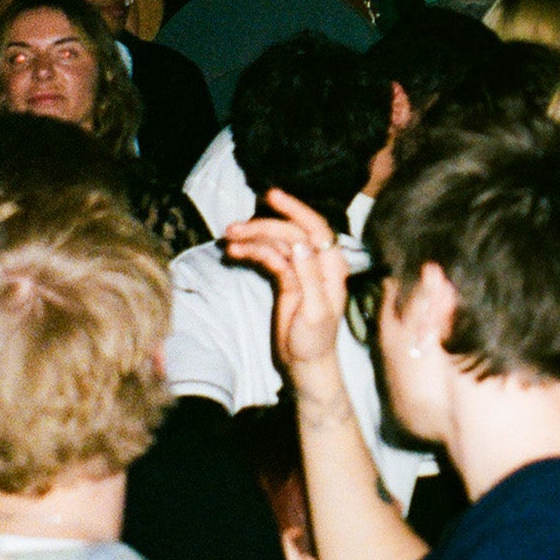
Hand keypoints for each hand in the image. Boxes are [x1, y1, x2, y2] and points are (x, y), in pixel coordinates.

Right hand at [223, 192, 348, 375]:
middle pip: (290, 232)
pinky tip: (235, 252)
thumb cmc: (315, 341)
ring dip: (252, 238)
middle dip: (263, 226)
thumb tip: (300, 242)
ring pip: (276, 243)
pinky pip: (268, 257)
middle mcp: (318, 262)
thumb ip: (310, 276)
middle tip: (233, 228)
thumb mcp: (315, 311)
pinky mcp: (285, 278)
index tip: (271, 196)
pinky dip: (252, 252)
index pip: (316, 228)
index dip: (296, 209)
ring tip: (228, 239)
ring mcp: (300, 268)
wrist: (304, 363)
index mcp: (332, 267)